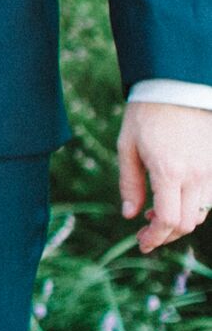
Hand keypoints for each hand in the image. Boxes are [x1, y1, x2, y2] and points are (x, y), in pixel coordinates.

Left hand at [117, 99, 211, 253]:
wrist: (178, 88)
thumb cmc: (146, 115)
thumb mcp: (127, 147)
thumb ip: (130, 184)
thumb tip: (129, 214)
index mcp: (170, 172)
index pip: (169, 220)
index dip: (155, 237)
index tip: (141, 242)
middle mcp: (196, 176)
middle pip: (187, 224)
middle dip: (165, 234)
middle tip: (145, 233)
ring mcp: (211, 172)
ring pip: (201, 214)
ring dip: (179, 222)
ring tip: (154, 214)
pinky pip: (210, 200)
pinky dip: (192, 208)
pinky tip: (173, 200)